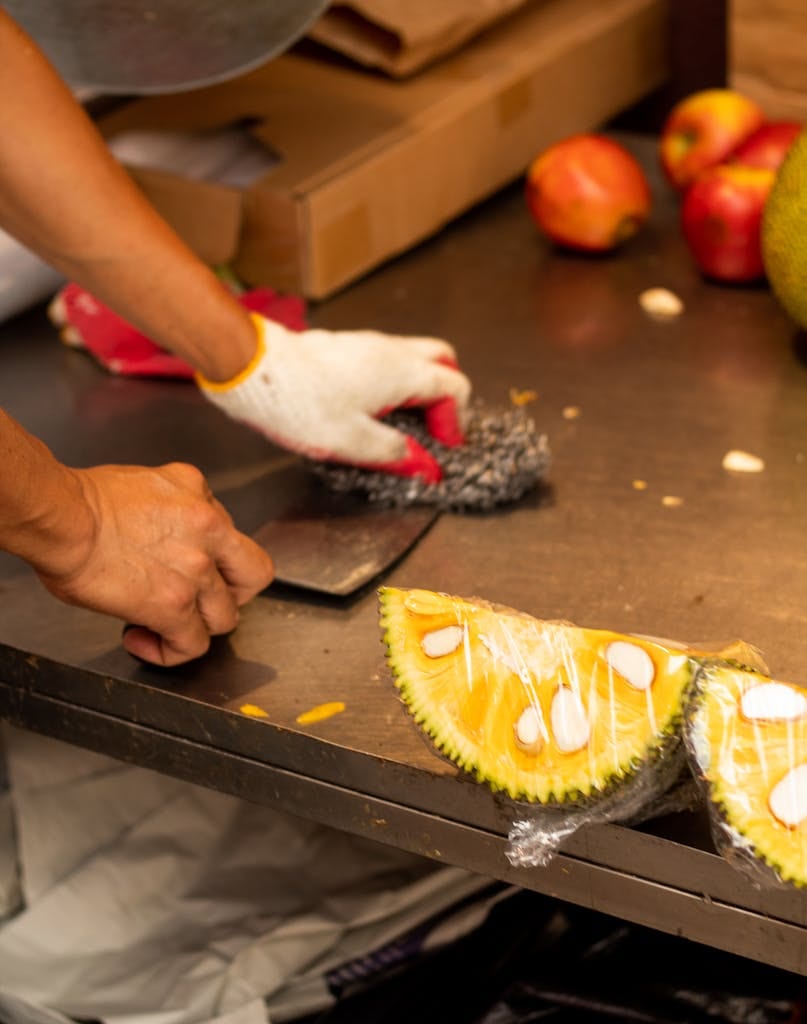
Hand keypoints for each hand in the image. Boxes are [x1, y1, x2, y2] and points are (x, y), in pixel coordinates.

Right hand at [35, 462, 273, 665]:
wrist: (62, 517)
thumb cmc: (79, 501)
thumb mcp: (143, 484)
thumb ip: (167, 510)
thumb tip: (157, 538)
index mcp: (197, 490)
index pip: (226, 530)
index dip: (208, 554)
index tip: (187, 564)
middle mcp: (208, 528)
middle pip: (253, 573)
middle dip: (231, 593)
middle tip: (200, 599)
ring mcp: (196, 569)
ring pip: (226, 616)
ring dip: (197, 625)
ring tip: (166, 625)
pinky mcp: (174, 605)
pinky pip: (193, 644)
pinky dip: (170, 652)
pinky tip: (142, 641)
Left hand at [198, 315, 471, 482]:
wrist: (250, 366)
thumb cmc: (298, 402)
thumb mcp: (352, 442)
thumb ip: (394, 453)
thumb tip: (425, 467)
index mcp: (402, 372)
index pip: (454, 389)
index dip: (455, 423)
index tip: (441, 450)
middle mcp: (390, 351)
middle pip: (442, 362)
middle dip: (445, 397)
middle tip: (433, 430)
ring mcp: (366, 344)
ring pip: (413, 357)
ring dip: (417, 389)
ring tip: (401, 425)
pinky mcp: (344, 348)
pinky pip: (385, 360)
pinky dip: (392, 383)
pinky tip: (369, 410)